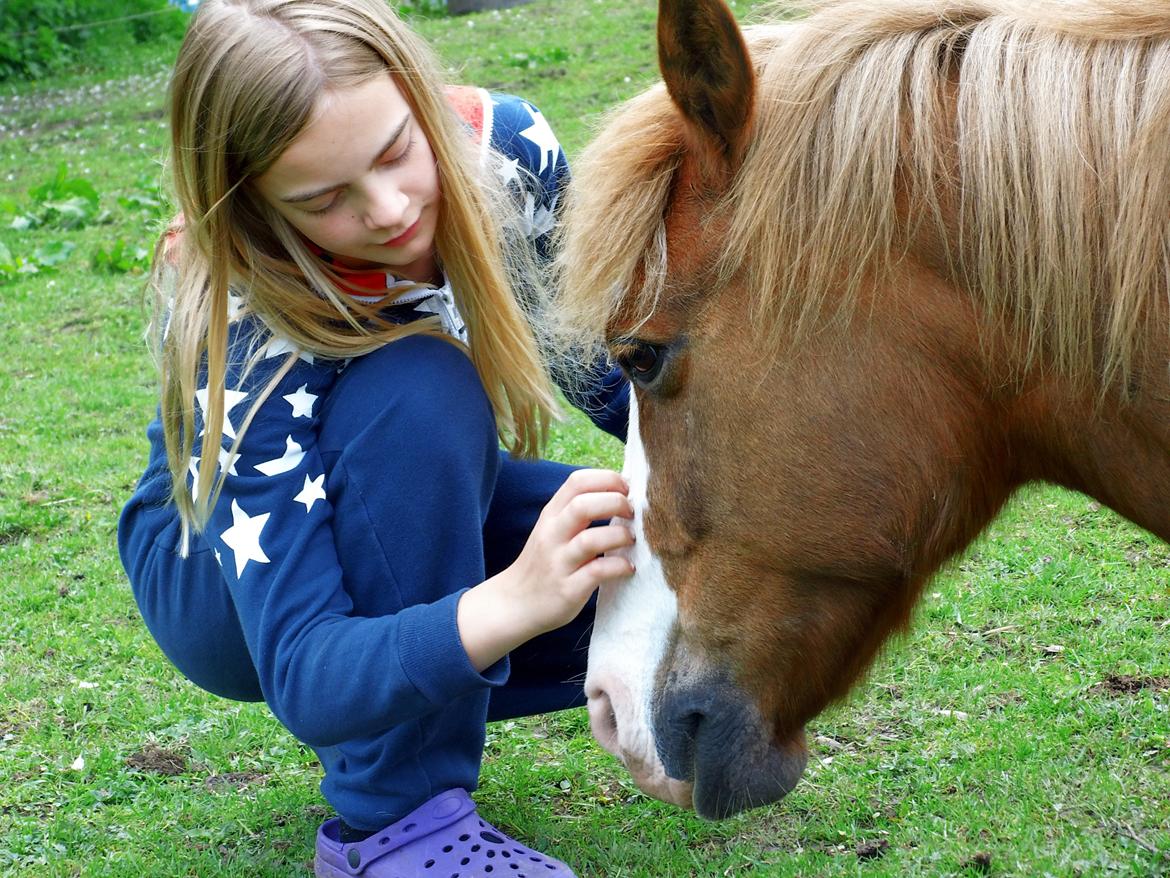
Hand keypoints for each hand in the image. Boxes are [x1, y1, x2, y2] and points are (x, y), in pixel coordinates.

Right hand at [457, 469, 634, 670]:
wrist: (515, 603)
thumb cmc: (543, 562)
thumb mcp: (553, 529)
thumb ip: (578, 512)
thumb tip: (620, 493)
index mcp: (551, 515)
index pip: (577, 482)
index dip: (607, 479)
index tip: (626, 488)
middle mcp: (552, 535)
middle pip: (583, 505)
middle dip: (615, 502)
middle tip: (632, 513)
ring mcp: (558, 562)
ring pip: (590, 540)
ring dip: (619, 536)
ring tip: (631, 539)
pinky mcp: (568, 589)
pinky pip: (597, 572)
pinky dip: (619, 566)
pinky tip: (628, 567)